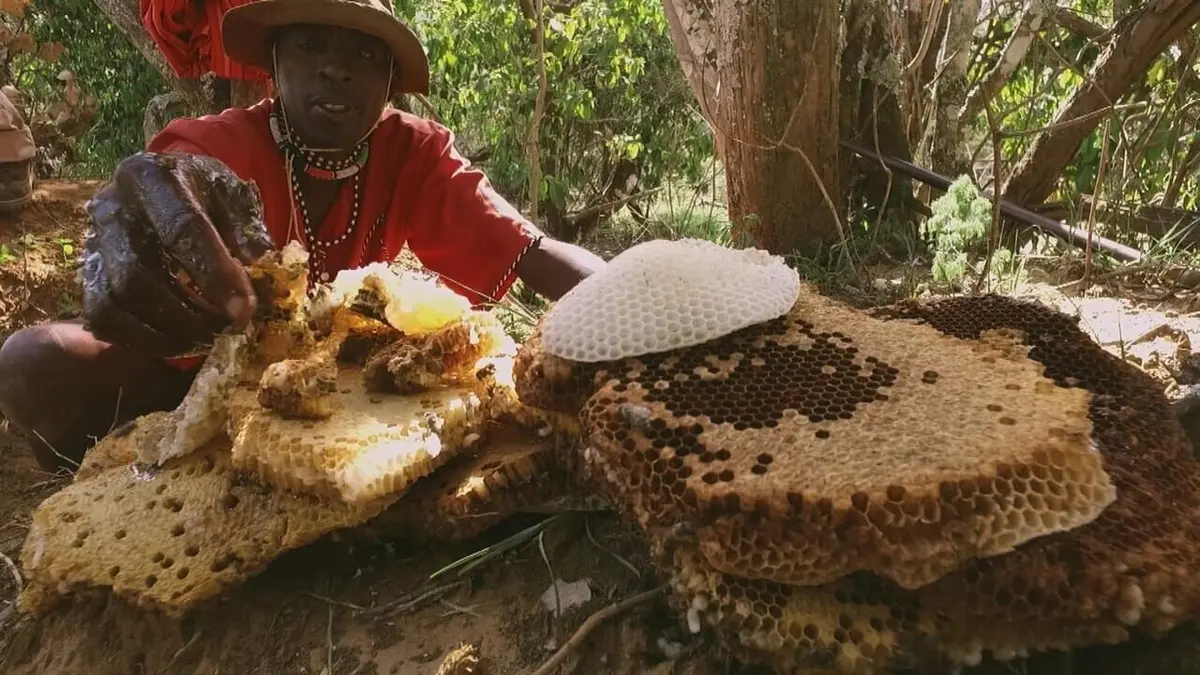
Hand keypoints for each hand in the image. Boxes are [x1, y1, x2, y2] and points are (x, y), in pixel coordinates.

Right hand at [80, 152, 275, 356]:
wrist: (167, 189)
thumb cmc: (206, 195)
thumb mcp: (235, 197)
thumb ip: (248, 228)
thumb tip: (259, 263)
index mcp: (151, 177)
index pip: (180, 229)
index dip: (214, 274)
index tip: (244, 309)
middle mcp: (111, 207)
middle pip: (138, 273)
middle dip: (189, 312)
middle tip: (228, 329)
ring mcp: (92, 243)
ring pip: (117, 301)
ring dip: (168, 330)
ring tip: (209, 337)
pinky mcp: (87, 275)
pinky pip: (104, 318)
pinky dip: (144, 339)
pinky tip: (181, 341)